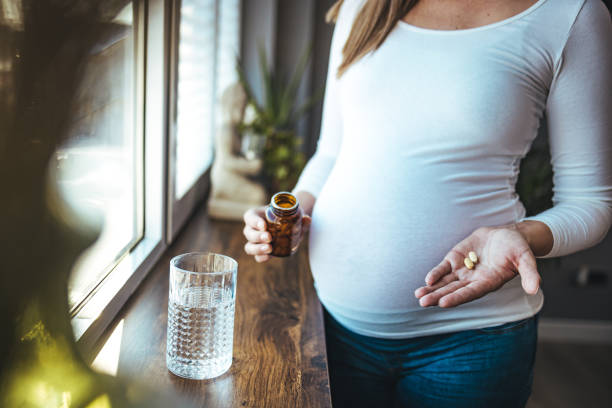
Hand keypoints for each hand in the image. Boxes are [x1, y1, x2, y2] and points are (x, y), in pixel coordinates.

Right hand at [242, 206, 311, 262]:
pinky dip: (261, 257)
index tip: (264, 225)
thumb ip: (300, 217)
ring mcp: (255, 242)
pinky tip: (268, 257)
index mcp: (255, 216)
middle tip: (269, 237)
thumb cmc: (286, 216)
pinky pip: (257, 256)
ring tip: (269, 249)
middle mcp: (252, 229)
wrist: (288, 225)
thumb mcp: (293, 214)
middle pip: (248, 233)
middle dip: (258, 236)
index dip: (254, 221)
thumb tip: (307, 219)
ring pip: (249, 247)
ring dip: (258, 249)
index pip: (249, 217)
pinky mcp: (261, 251)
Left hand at [414, 225, 540, 307]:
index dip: (457, 298)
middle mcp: (473, 280)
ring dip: (432, 289)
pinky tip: (427, 280)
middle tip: (423, 303)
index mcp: (488, 283)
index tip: (444, 303)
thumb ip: (530, 274)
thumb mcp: (526, 258)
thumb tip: (535, 288)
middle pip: (453, 291)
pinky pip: (444, 269)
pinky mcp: (456, 259)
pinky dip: (436, 274)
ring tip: (418, 296)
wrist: (506, 235)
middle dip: (438, 297)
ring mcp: (463, 271)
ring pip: (445, 283)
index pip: (470, 293)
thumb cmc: (517, 248)